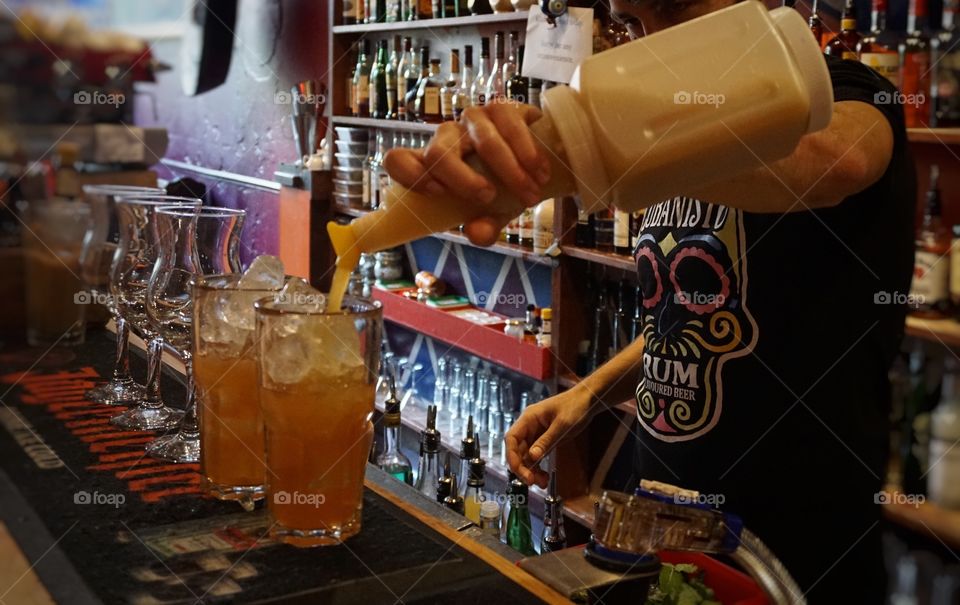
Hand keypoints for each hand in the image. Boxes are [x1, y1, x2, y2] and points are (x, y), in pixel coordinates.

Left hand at [382, 102, 551, 245]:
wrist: (541, 164)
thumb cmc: (506, 190)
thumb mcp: (495, 215)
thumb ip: (485, 227)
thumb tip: (476, 234)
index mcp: (433, 166)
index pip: (398, 160)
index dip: (410, 174)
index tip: (438, 194)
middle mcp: (447, 138)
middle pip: (437, 152)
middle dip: (463, 180)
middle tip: (490, 197)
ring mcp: (473, 120)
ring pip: (482, 140)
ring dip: (508, 171)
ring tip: (530, 195)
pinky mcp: (502, 108)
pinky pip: (510, 125)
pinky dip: (527, 154)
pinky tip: (540, 173)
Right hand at [505, 386, 592, 487]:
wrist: (587, 400)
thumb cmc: (575, 407)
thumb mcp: (562, 425)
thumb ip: (546, 441)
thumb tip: (532, 457)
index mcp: (528, 418)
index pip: (511, 438)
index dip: (512, 456)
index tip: (520, 471)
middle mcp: (528, 426)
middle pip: (517, 450)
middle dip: (522, 467)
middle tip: (532, 482)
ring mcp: (535, 433)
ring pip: (526, 455)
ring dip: (531, 470)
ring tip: (542, 483)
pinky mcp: (544, 440)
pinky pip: (536, 456)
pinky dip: (538, 467)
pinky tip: (544, 478)